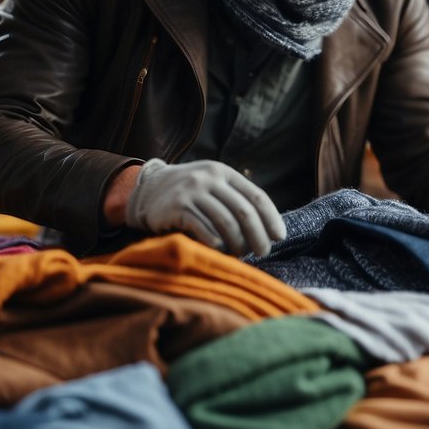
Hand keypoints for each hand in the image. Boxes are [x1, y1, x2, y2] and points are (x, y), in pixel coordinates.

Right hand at [124, 159, 285, 256]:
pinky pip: (203, 227)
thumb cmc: (190, 193)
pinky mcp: (177, 206)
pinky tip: (221, 251)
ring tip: (241, 255)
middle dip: (258, 235)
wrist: (149, 189)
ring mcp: (192, 191)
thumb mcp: (212, 185)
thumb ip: (235, 199)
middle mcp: (210, 178)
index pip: (256, 196)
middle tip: (263, 252)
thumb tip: (267, 228)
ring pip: (225, 221)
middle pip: (243, 211)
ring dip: (237, 242)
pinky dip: (215, 242)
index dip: (271, 218)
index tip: (280, 237)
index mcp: (224, 173)